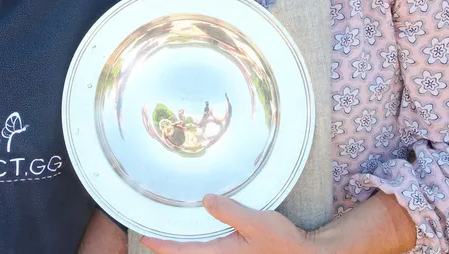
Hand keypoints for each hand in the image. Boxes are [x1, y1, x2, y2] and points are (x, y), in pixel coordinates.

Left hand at [141, 194, 314, 253]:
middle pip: (188, 253)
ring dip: (183, 243)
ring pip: (198, 251)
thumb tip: (207, 200)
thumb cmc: (281, 242)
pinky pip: (209, 248)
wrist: (303, 253)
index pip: (184, 251)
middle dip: (169, 245)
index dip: (163, 245)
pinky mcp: (235, 253)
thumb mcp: (256, 222)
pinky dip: (198, 241)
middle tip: (151, 231)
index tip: (146, 236)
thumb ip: (230, 212)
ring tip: (168, 229)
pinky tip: (197, 229)